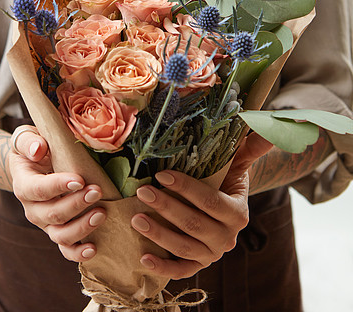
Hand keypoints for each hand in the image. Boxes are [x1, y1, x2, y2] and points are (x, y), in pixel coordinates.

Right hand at [9, 125, 105, 261]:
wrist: (34, 161)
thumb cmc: (34, 146)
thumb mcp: (27, 136)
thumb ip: (29, 141)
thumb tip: (38, 149)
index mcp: (24, 184)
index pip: (38, 189)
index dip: (58, 186)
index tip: (79, 179)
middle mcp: (32, 208)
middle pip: (52, 214)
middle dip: (76, 204)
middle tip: (97, 191)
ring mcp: (45, 222)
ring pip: (59, 235)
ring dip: (81, 227)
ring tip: (101, 213)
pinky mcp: (58, 230)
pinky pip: (65, 248)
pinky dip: (77, 253)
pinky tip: (93, 249)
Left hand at [131, 133, 271, 278]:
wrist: (223, 202)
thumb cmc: (226, 177)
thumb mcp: (239, 161)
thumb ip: (252, 148)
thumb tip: (268, 132)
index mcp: (238, 214)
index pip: (210, 202)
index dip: (186, 189)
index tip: (162, 175)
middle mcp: (228, 238)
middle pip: (194, 224)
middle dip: (166, 208)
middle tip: (143, 192)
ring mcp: (213, 254)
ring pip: (184, 247)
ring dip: (159, 235)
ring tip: (136, 219)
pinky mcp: (198, 264)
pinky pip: (181, 270)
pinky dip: (163, 268)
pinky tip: (143, 258)